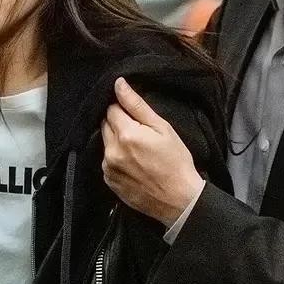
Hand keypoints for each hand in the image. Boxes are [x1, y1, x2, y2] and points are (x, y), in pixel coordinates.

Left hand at [101, 77, 204, 226]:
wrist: (179, 200)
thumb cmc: (176, 161)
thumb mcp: (162, 128)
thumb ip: (136, 105)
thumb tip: (118, 84)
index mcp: (125, 134)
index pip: (111, 109)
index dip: (123, 109)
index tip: (136, 117)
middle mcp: (111, 150)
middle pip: (105, 125)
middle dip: (118, 124)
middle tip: (139, 133)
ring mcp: (108, 168)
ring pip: (105, 143)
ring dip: (116, 141)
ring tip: (137, 150)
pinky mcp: (109, 181)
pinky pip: (107, 161)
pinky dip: (116, 158)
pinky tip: (133, 164)